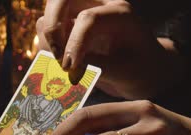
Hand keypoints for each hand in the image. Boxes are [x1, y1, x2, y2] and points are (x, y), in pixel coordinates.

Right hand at [37, 0, 183, 98]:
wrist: (145, 69)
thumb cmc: (140, 70)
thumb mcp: (124, 72)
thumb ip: (96, 66)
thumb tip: (66, 64)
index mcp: (120, 13)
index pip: (88, 19)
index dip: (74, 44)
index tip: (69, 68)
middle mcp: (100, 5)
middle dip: (53, 27)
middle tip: (56, 57)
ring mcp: (84, 11)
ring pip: (52, 10)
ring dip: (48, 36)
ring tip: (58, 62)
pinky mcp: (73, 24)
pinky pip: (48, 25)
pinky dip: (46, 43)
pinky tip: (57, 62)